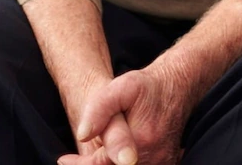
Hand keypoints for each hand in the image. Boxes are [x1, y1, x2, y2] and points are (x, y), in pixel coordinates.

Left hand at [59, 62, 193, 164]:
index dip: (80, 164)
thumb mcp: (121, 87)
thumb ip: (100, 110)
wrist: (178, 85)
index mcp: (141, 141)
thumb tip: (83, 134)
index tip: (64, 159)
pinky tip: (113, 157)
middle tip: (73, 161)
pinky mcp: (167, 162)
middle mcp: (154, 157)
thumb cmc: (148, 86)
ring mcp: (162, 162)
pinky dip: (121, 164)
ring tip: (93, 158)